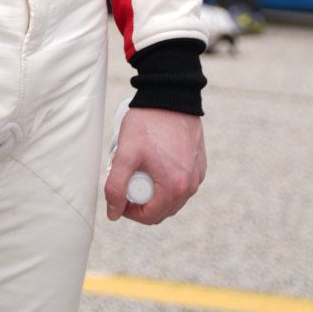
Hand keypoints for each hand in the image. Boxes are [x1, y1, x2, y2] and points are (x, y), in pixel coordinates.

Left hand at [104, 108, 205, 224]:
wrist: (170, 95)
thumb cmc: (148, 122)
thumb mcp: (126, 153)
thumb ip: (116, 186)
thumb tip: (113, 213)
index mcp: (174, 188)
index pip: (149, 216)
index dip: (130, 211)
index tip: (119, 195)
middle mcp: (190, 186)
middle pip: (162, 209)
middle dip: (143, 201)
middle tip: (128, 180)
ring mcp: (197, 175)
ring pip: (173, 198)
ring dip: (155, 191)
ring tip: (140, 169)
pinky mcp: (199, 164)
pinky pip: (182, 183)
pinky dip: (168, 180)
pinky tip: (156, 162)